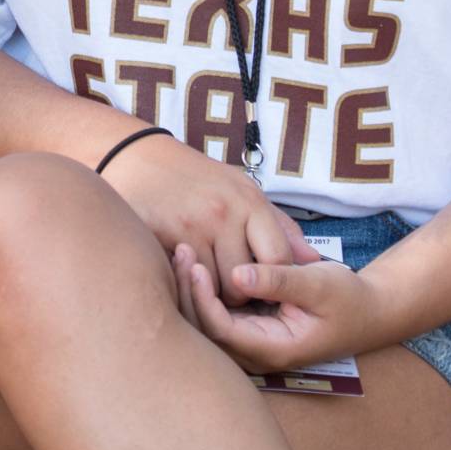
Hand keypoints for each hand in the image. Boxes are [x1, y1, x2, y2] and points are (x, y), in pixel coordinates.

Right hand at [98, 130, 315, 303]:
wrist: (138, 156)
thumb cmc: (197, 178)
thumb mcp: (243, 190)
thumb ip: (279, 226)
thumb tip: (312, 259)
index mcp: (247, 202)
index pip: (278, 259)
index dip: (274, 279)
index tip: (263, 283)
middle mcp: (221, 214)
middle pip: (244, 283)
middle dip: (239, 293)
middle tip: (228, 285)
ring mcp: (189, 226)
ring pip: (212, 288)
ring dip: (210, 291)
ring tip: (204, 278)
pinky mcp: (159, 237)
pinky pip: (182, 280)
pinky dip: (184, 282)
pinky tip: (182, 272)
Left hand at [172, 242, 390, 374]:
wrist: (367, 311)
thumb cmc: (346, 297)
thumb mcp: (317, 284)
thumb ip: (279, 281)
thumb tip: (238, 275)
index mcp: (274, 349)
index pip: (222, 330)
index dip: (203, 298)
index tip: (195, 263)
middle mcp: (257, 354)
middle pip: (205, 332)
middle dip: (188, 292)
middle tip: (179, 250)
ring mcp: (251, 345)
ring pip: (206, 325)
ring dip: (191, 291)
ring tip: (181, 251)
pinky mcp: (249, 331)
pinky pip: (215, 316)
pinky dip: (201, 292)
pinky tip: (191, 262)